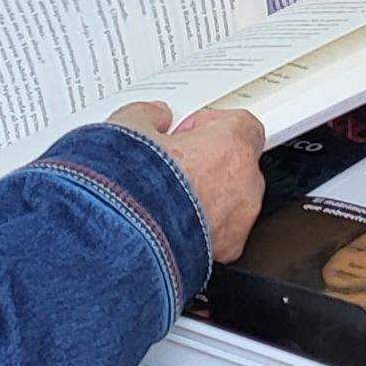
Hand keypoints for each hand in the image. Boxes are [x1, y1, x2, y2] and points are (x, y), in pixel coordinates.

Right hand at [111, 101, 264, 261]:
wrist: (123, 235)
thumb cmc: (132, 186)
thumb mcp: (130, 128)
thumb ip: (150, 115)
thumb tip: (154, 117)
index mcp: (230, 146)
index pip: (241, 124)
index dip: (212, 124)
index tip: (188, 131)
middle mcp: (243, 184)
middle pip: (238, 162)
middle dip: (209, 163)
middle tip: (174, 164)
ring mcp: (238, 220)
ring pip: (232, 200)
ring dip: (207, 197)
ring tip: (166, 199)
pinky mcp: (226, 250)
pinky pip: (221, 232)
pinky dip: (202, 229)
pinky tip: (170, 225)